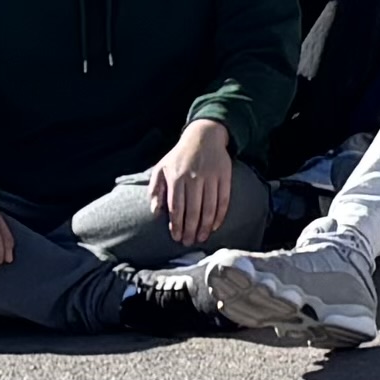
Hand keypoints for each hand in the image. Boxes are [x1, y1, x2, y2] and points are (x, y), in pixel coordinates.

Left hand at [150, 121, 232, 243]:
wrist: (203, 136)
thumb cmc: (179, 156)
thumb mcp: (161, 168)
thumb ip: (155, 190)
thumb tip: (155, 213)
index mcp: (177, 178)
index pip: (177, 207)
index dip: (177, 224)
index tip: (177, 237)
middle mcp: (194, 178)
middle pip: (193, 210)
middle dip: (191, 229)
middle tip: (189, 243)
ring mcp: (211, 178)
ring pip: (209, 207)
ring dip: (205, 226)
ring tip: (201, 238)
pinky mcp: (224, 176)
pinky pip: (223, 200)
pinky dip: (220, 215)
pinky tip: (215, 225)